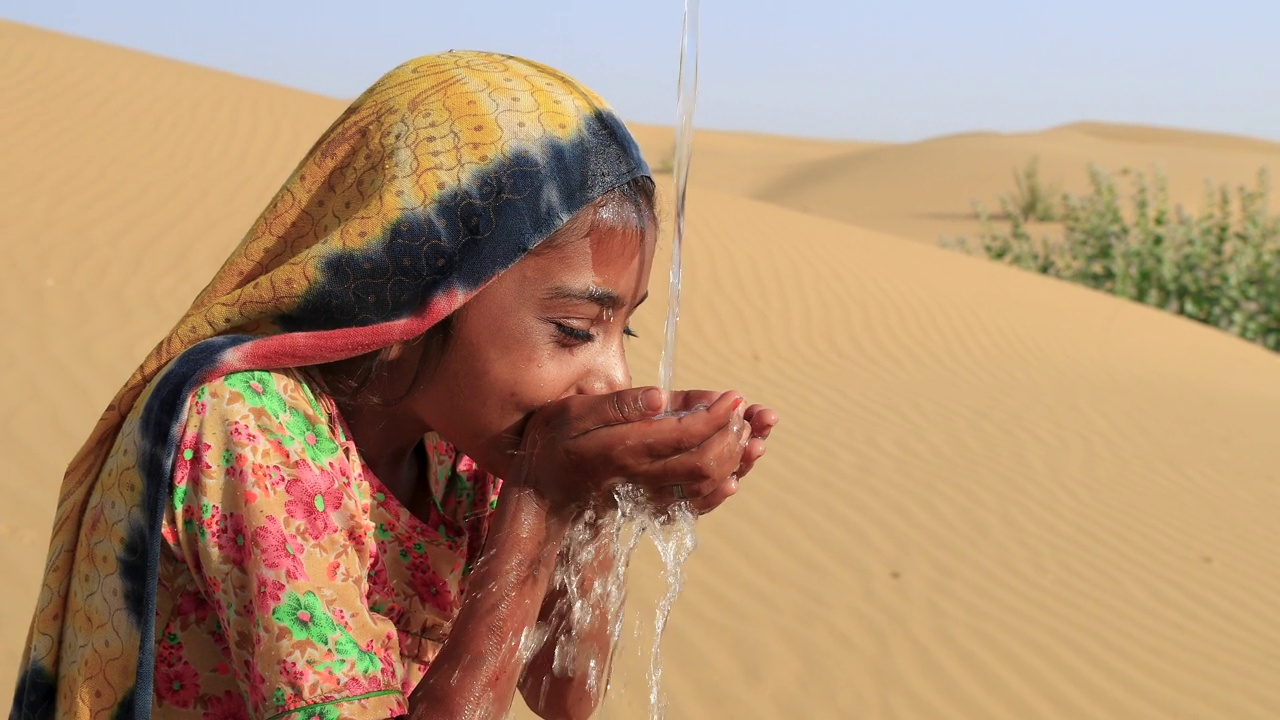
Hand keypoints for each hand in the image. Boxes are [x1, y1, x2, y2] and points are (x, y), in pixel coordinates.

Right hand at [512, 387, 753, 516]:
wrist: (540, 498)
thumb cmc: (551, 446)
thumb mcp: (571, 413)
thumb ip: (617, 405)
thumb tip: (661, 396)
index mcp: (623, 450)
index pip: (684, 433)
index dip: (716, 415)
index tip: (734, 396)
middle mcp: (641, 478)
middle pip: (704, 462)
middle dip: (732, 435)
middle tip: (744, 411)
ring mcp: (649, 498)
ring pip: (706, 486)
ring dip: (736, 461)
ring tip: (751, 433)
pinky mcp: (653, 509)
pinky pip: (697, 506)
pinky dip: (722, 489)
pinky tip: (735, 473)